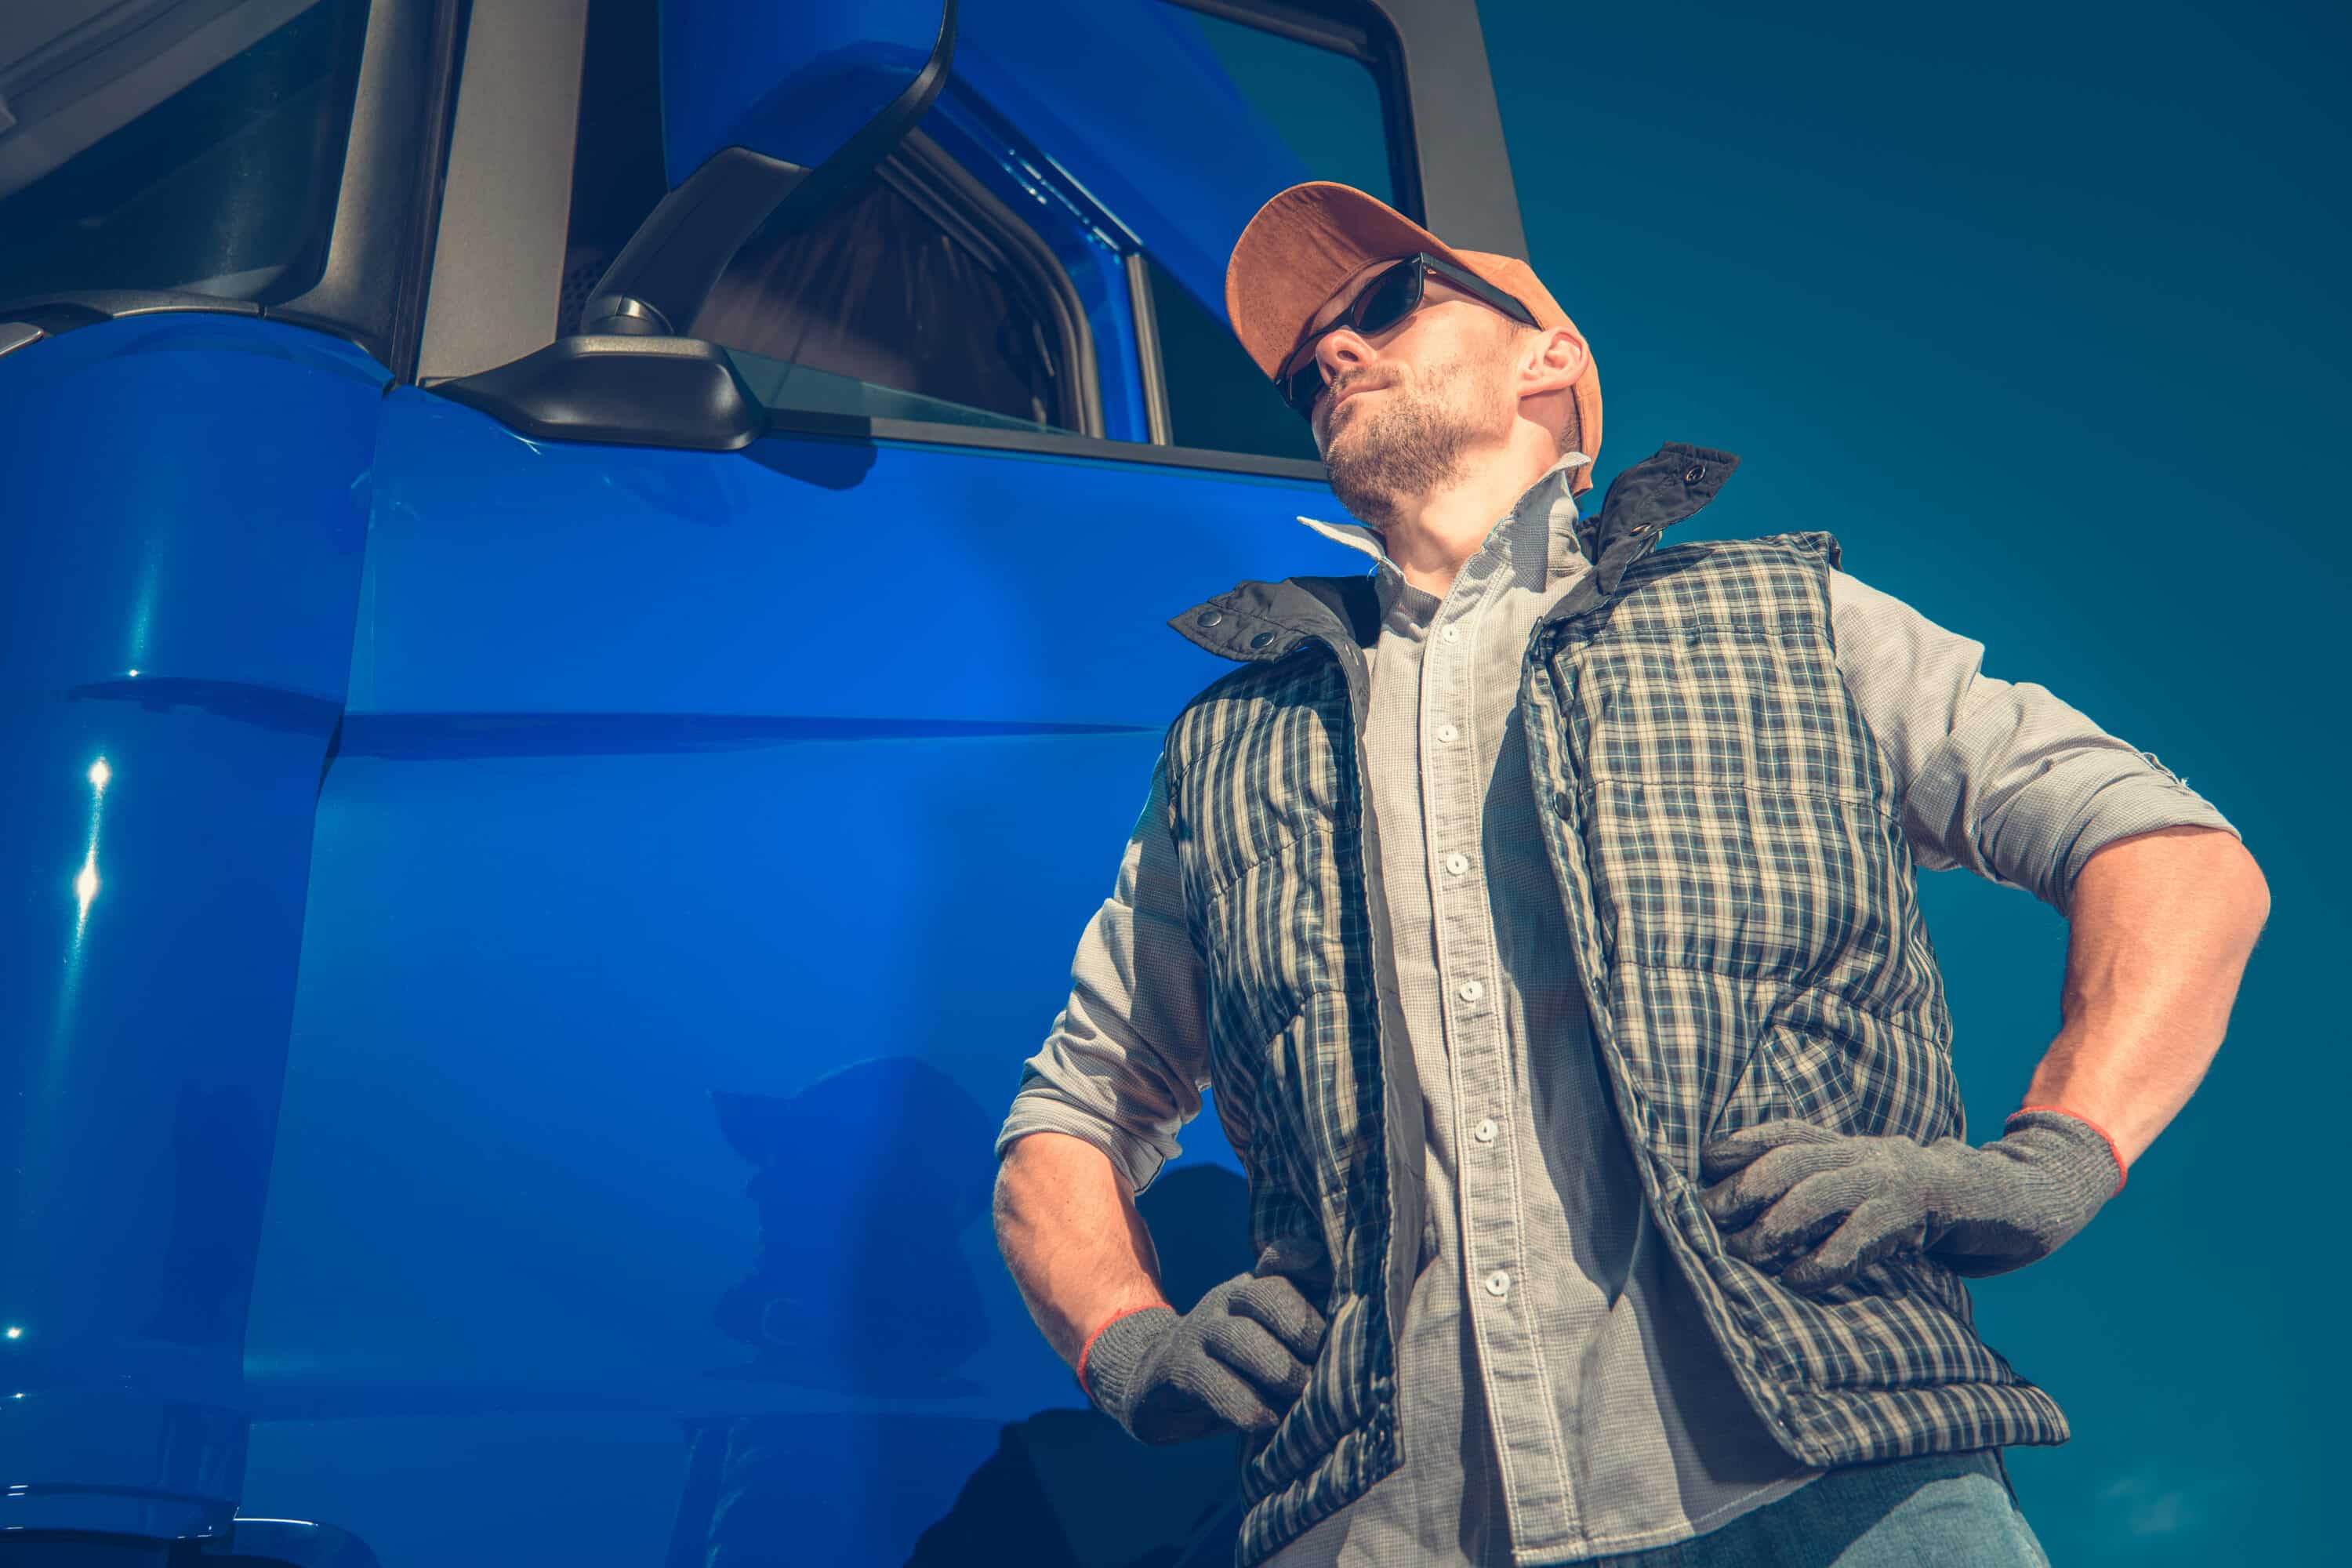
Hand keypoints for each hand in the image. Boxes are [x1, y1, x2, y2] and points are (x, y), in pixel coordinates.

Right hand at [1079, 1272, 1327, 1444]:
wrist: (1155, 1386)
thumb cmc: (1236, 1369)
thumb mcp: (1269, 1345)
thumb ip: (1304, 1333)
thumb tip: (1357, 1344)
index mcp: (1253, 1288)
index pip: (1280, 1261)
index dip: (1301, 1259)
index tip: (1324, 1271)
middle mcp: (1226, 1300)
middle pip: (1265, 1296)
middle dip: (1300, 1329)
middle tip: (1322, 1368)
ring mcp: (1198, 1330)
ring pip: (1240, 1338)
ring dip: (1277, 1370)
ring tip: (1299, 1397)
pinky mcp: (1176, 1367)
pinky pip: (1212, 1381)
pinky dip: (1245, 1405)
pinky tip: (1265, 1423)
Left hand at [1697, 1111, 2124, 1293]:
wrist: (2020, 1199)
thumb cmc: (1933, 1206)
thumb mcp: (1873, 1194)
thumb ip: (1828, 1198)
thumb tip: (1757, 1222)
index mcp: (1854, 1146)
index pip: (1788, 1132)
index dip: (1743, 1143)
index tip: (1701, 1162)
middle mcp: (1870, 1152)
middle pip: (1794, 1157)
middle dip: (1746, 1185)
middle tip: (1708, 1218)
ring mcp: (1899, 1175)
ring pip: (1823, 1188)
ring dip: (1777, 1223)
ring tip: (1745, 1254)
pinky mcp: (1928, 1206)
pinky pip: (1867, 1230)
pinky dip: (1828, 1258)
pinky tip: (1802, 1281)